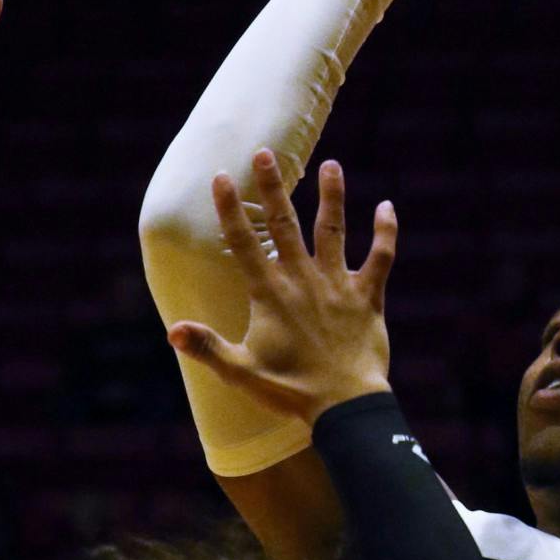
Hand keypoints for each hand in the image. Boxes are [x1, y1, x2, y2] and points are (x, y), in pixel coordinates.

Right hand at [168, 150, 394, 423]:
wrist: (345, 407)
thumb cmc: (291, 391)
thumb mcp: (242, 372)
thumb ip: (208, 347)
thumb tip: (172, 331)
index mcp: (270, 294)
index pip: (243, 243)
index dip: (230, 209)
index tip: (221, 176)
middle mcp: (303, 280)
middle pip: (284, 224)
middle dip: (272, 186)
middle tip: (266, 152)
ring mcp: (338, 285)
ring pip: (334, 230)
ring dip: (332, 196)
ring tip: (332, 164)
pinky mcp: (368, 297)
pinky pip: (381, 258)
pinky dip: (386, 232)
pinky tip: (387, 205)